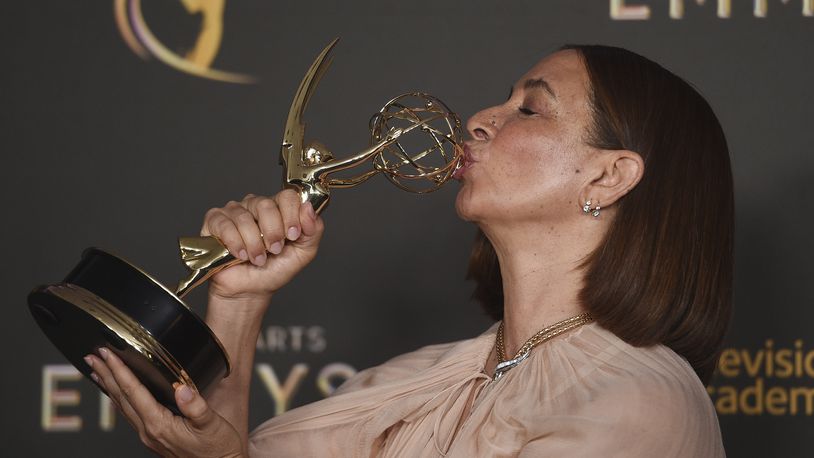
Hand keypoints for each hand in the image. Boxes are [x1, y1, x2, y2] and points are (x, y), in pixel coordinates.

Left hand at [85, 348, 243, 457]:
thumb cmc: (218, 448)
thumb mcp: (212, 424)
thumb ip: (196, 407)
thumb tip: (182, 388)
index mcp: (160, 425)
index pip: (133, 392)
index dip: (119, 371)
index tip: (107, 354)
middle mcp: (149, 432)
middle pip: (121, 398)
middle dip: (105, 375)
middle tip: (91, 357)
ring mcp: (150, 436)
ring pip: (123, 407)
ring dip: (109, 387)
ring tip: (97, 372)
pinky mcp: (155, 438)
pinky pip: (131, 414)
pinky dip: (120, 400)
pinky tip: (118, 396)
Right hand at [201, 189, 324, 299]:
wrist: (250, 290)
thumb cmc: (274, 269)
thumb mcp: (303, 252)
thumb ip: (313, 230)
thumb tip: (309, 208)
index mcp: (279, 209)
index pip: (287, 196)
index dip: (291, 215)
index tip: (292, 235)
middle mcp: (256, 205)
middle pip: (266, 205)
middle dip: (272, 232)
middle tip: (274, 250)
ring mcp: (234, 211)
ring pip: (244, 217)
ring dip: (254, 244)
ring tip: (257, 259)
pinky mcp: (215, 221)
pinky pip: (225, 225)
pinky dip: (235, 244)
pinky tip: (240, 255)